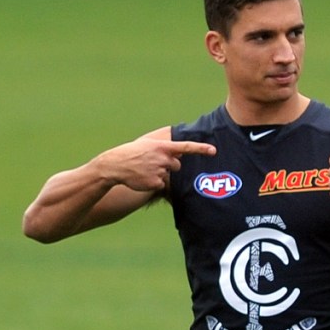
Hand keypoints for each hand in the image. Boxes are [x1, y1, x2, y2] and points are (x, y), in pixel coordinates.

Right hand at [100, 137, 215, 191]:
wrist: (115, 165)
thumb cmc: (132, 153)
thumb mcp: (148, 144)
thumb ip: (165, 148)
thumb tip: (180, 152)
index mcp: (162, 147)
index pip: (186, 147)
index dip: (201, 149)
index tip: (213, 151)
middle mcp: (163, 158)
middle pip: (177, 165)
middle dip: (169, 166)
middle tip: (153, 164)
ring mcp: (159, 171)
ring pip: (168, 176)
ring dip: (159, 174)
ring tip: (145, 170)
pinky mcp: (155, 183)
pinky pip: (161, 185)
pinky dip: (153, 183)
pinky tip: (143, 178)